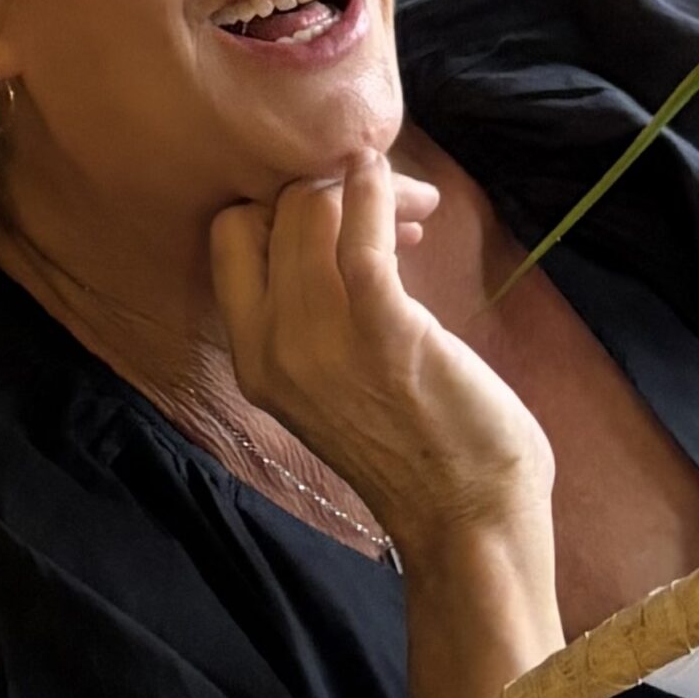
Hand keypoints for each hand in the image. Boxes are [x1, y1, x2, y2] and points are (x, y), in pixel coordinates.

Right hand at [212, 155, 551, 564]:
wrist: (467, 517)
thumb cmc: (420, 446)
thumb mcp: (337, 381)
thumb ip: (324, 314)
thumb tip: (351, 225)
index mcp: (254, 359)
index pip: (231, 237)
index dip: (280, 202)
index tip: (339, 209)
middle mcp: (271, 347)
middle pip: (266, 211)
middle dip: (322, 180)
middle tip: (384, 197)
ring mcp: (320, 339)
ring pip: (310, 208)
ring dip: (365, 183)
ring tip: (415, 203)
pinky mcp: (382, 328)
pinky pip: (362, 231)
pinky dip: (379, 192)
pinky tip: (404, 190)